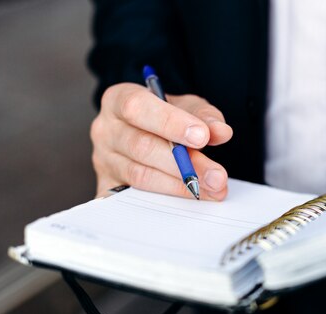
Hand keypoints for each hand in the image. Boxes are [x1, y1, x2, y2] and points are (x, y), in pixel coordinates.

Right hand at [90, 83, 232, 199]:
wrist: (143, 132)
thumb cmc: (163, 117)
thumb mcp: (185, 107)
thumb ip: (203, 116)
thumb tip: (221, 132)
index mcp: (118, 100)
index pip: (138, 108)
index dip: (171, 123)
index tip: (202, 136)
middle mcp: (105, 130)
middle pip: (142, 147)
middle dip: (184, 163)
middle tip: (216, 176)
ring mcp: (104, 161)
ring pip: (141, 176)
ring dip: (180, 186)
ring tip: (212, 189)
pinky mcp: (108, 187)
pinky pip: (135, 199)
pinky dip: (165, 200)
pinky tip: (189, 200)